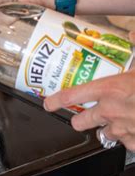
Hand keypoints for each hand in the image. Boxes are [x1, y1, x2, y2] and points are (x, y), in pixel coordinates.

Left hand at [44, 31, 134, 150]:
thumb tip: (132, 32)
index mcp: (111, 89)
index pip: (72, 96)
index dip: (56, 101)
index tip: (48, 103)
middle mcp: (112, 111)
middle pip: (80, 122)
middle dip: (81, 119)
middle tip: (86, 115)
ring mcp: (124, 130)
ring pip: (103, 134)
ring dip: (108, 128)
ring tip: (119, 119)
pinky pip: (125, 143)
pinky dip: (129, 138)